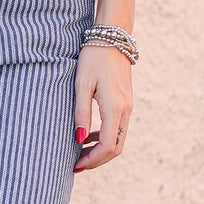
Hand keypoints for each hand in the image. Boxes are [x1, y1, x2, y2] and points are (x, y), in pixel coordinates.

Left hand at [73, 42, 133, 171]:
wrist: (112, 38)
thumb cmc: (92, 58)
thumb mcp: (81, 85)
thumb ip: (80, 113)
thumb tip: (79, 139)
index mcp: (115, 107)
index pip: (108, 146)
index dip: (92, 160)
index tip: (75, 165)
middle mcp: (126, 110)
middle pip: (116, 148)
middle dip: (97, 160)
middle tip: (76, 165)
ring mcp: (128, 107)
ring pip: (119, 140)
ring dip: (101, 150)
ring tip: (79, 153)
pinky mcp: (126, 102)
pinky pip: (119, 128)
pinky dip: (105, 138)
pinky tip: (88, 136)